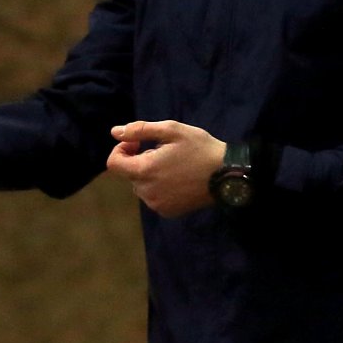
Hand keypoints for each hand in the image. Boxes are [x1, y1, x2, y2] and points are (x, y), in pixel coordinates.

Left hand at [107, 120, 226, 218]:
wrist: (229, 176)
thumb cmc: (200, 149)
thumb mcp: (171, 130)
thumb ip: (140, 130)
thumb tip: (114, 132)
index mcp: (144, 171)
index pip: (113, 164)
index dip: (121, 150)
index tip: (137, 143)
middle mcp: (147, 192)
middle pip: (129, 174)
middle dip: (139, 161)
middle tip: (163, 152)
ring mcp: (158, 205)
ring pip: (141, 186)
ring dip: (149, 174)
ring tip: (173, 165)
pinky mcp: (169, 212)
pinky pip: (153, 197)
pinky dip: (159, 187)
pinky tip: (178, 179)